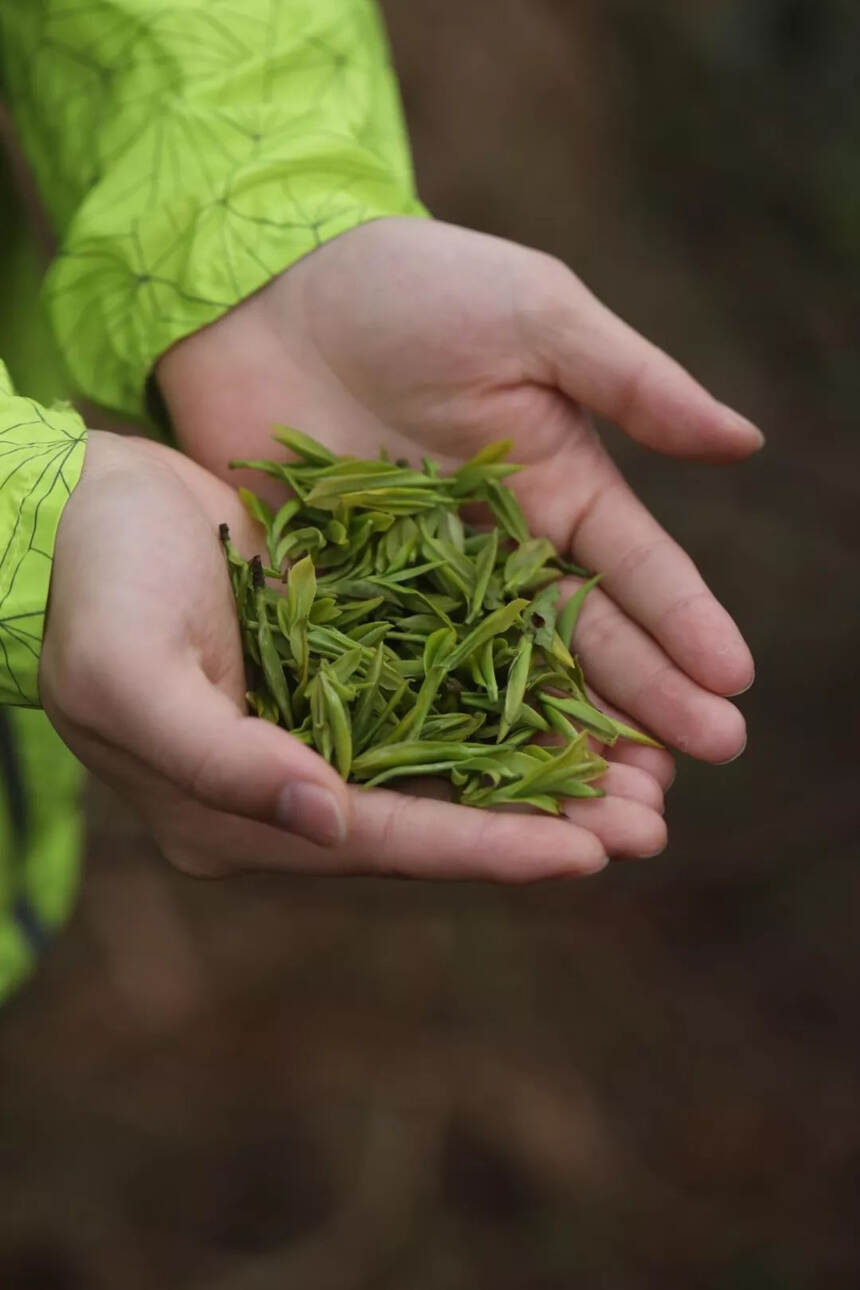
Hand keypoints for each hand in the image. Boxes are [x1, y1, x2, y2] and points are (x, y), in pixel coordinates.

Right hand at [40, 431, 665, 880]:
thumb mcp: (131, 678)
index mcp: (237, 814)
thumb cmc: (90, 591)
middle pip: (435, 816)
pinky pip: (438, 693)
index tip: (585, 856)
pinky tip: (575, 690)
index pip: (382, 843)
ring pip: (451, 759)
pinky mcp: (338, 666)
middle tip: (650, 823)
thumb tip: (330, 822)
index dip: (483, 850)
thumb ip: (222, 759)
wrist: (74, 509)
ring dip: (541, 766)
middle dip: (541, 821)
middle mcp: (289, 788)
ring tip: (640, 773)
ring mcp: (317, 726)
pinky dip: (506, 699)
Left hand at [158, 217, 759, 779]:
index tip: (732, 689)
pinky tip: (479, 792)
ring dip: (554, 748)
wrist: (265, 288)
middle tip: (682, 786)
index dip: (685, 627)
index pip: (636, 569)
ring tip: (604, 819)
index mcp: (560, 483)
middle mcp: (504, 548)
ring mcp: (427, 585)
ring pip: (503, 681)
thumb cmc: (409, 285)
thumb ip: (632, 385)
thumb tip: (747, 442)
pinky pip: (402, 677)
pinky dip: (443, 732)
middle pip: (582, 647)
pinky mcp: (347, 603)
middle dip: (638, 713)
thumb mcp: (535, 316)